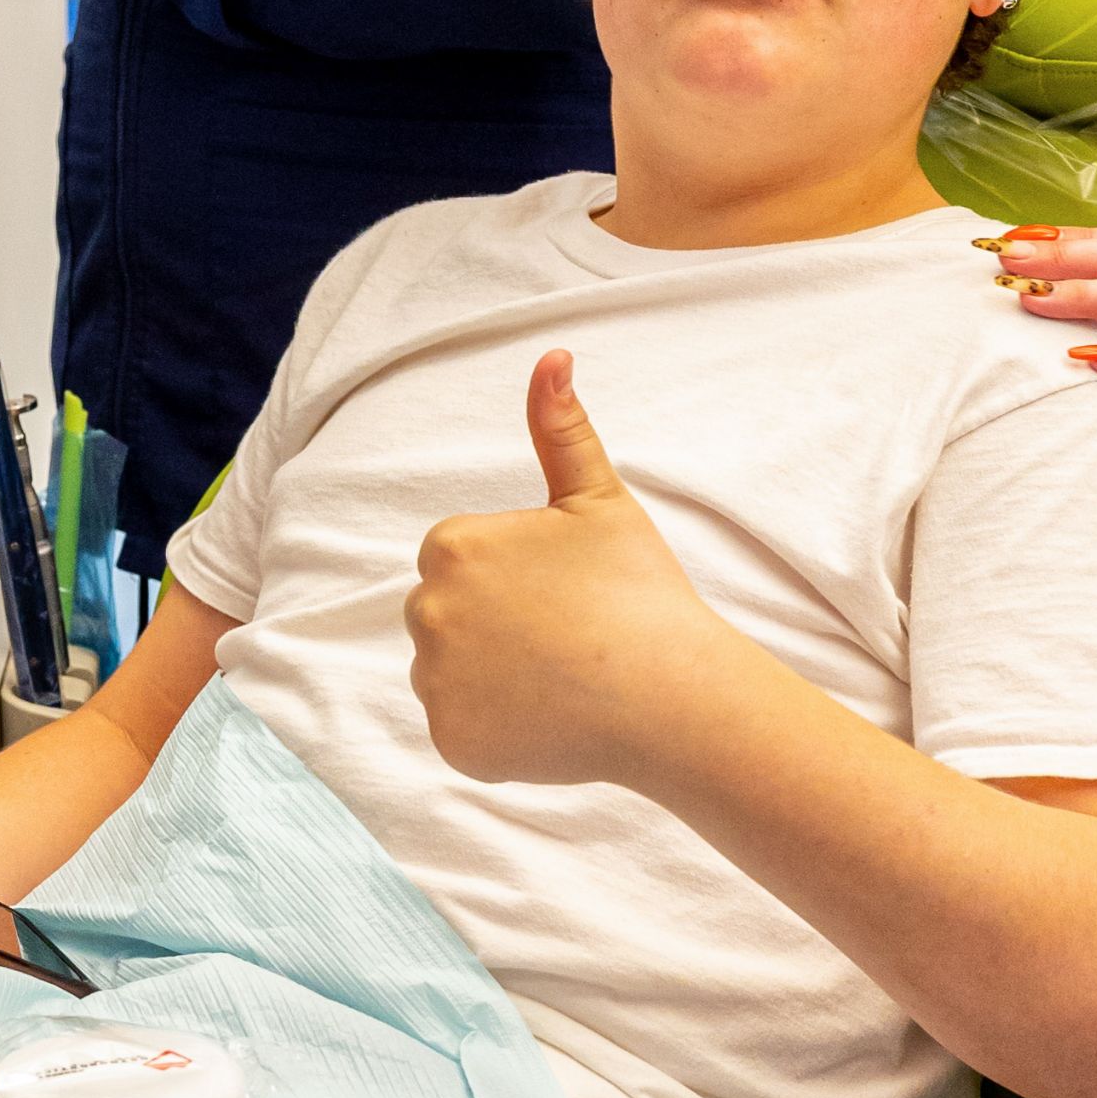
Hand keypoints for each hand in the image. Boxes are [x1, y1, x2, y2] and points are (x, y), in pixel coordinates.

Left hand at [406, 350, 724, 783]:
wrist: (670, 694)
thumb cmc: (639, 591)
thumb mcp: (600, 498)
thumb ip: (561, 429)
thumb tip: (551, 356)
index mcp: (452, 546)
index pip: (462, 562)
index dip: (517, 579)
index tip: (563, 594)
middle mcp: (426, 611)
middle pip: (448, 616)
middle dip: (495, 626)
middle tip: (565, 638)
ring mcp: (435, 682)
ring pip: (451, 673)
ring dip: (493, 678)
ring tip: (561, 678)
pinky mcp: (451, 741)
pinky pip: (462, 728)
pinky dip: (498, 729)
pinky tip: (550, 718)